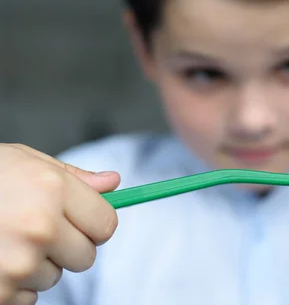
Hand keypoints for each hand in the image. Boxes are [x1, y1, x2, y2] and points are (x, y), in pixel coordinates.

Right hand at [0, 144, 119, 304]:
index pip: (106, 224)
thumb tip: (113, 183)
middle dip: (69, 246)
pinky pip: (28, 296)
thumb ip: (74, 176)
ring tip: (6, 239)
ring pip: (55, 276)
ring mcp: (17, 263)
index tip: (82, 221)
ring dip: (39, 264)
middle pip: (86, 256)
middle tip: (37, 229)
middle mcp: (40, 228)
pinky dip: (15, 284)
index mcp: (53, 190)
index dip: (95, 224)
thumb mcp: (26, 161)